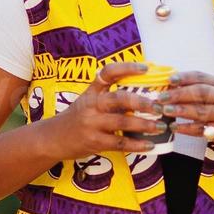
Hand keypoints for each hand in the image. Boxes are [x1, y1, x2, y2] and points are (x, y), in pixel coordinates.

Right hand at [51, 61, 167, 160]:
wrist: (53, 138)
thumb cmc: (77, 118)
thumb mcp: (88, 101)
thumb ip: (110, 97)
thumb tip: (143, 93)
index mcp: (92, 92)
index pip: (108, 73)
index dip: (127, 68)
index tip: (146, 68)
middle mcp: (91, 105)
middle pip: (119, 99)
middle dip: (142, 102)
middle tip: (159, 106)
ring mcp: (92, 124)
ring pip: (122, 122)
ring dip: (145, 124)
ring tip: (161, 127)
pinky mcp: (95, 142)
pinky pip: (120, 143)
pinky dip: (137, 145)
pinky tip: (150, 145)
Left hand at [155, 69, 213, 152]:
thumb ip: (197, 91)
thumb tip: (168, 86)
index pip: (201, 77)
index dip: (184, 77)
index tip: (169, 79)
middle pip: (200, 93)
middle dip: (179, 94)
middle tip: (161, 97)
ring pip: (201, 111)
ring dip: (180, 110)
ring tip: (164, 110)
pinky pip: (203, 129)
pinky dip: (187, 128)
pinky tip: (174, 127)